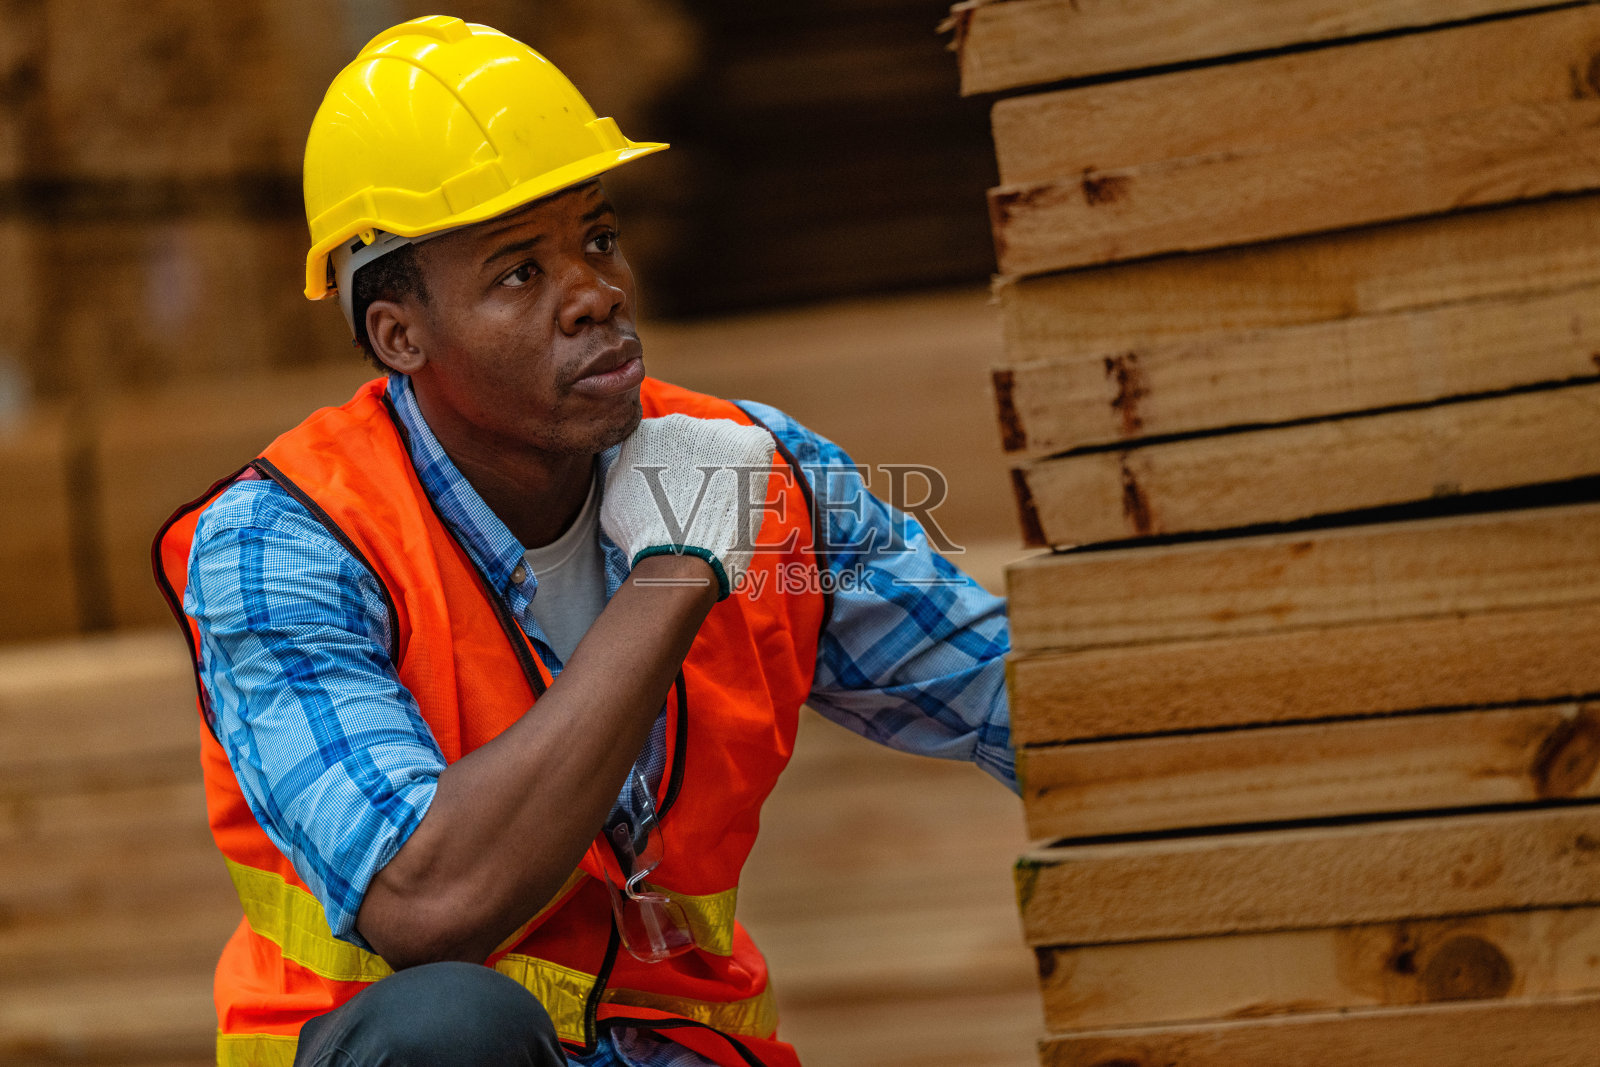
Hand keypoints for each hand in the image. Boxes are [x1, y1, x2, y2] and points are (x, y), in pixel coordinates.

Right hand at [601, 414, 775, 598]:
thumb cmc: (643, 537)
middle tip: (702, 500)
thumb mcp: (615, 498)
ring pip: (727, 443)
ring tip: (722, 502)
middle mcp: (679, 423)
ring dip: (728, 466)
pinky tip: (742, 492)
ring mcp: (715, 431)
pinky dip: (754, 468)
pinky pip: (757, 447)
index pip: (667, 442)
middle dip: (703, 464)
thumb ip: (626, 470)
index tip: (680, 493)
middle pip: (698, 440)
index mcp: (646, 432)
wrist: (678, 556)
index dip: (676, 470)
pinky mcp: (747, 443)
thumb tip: (630, 464)